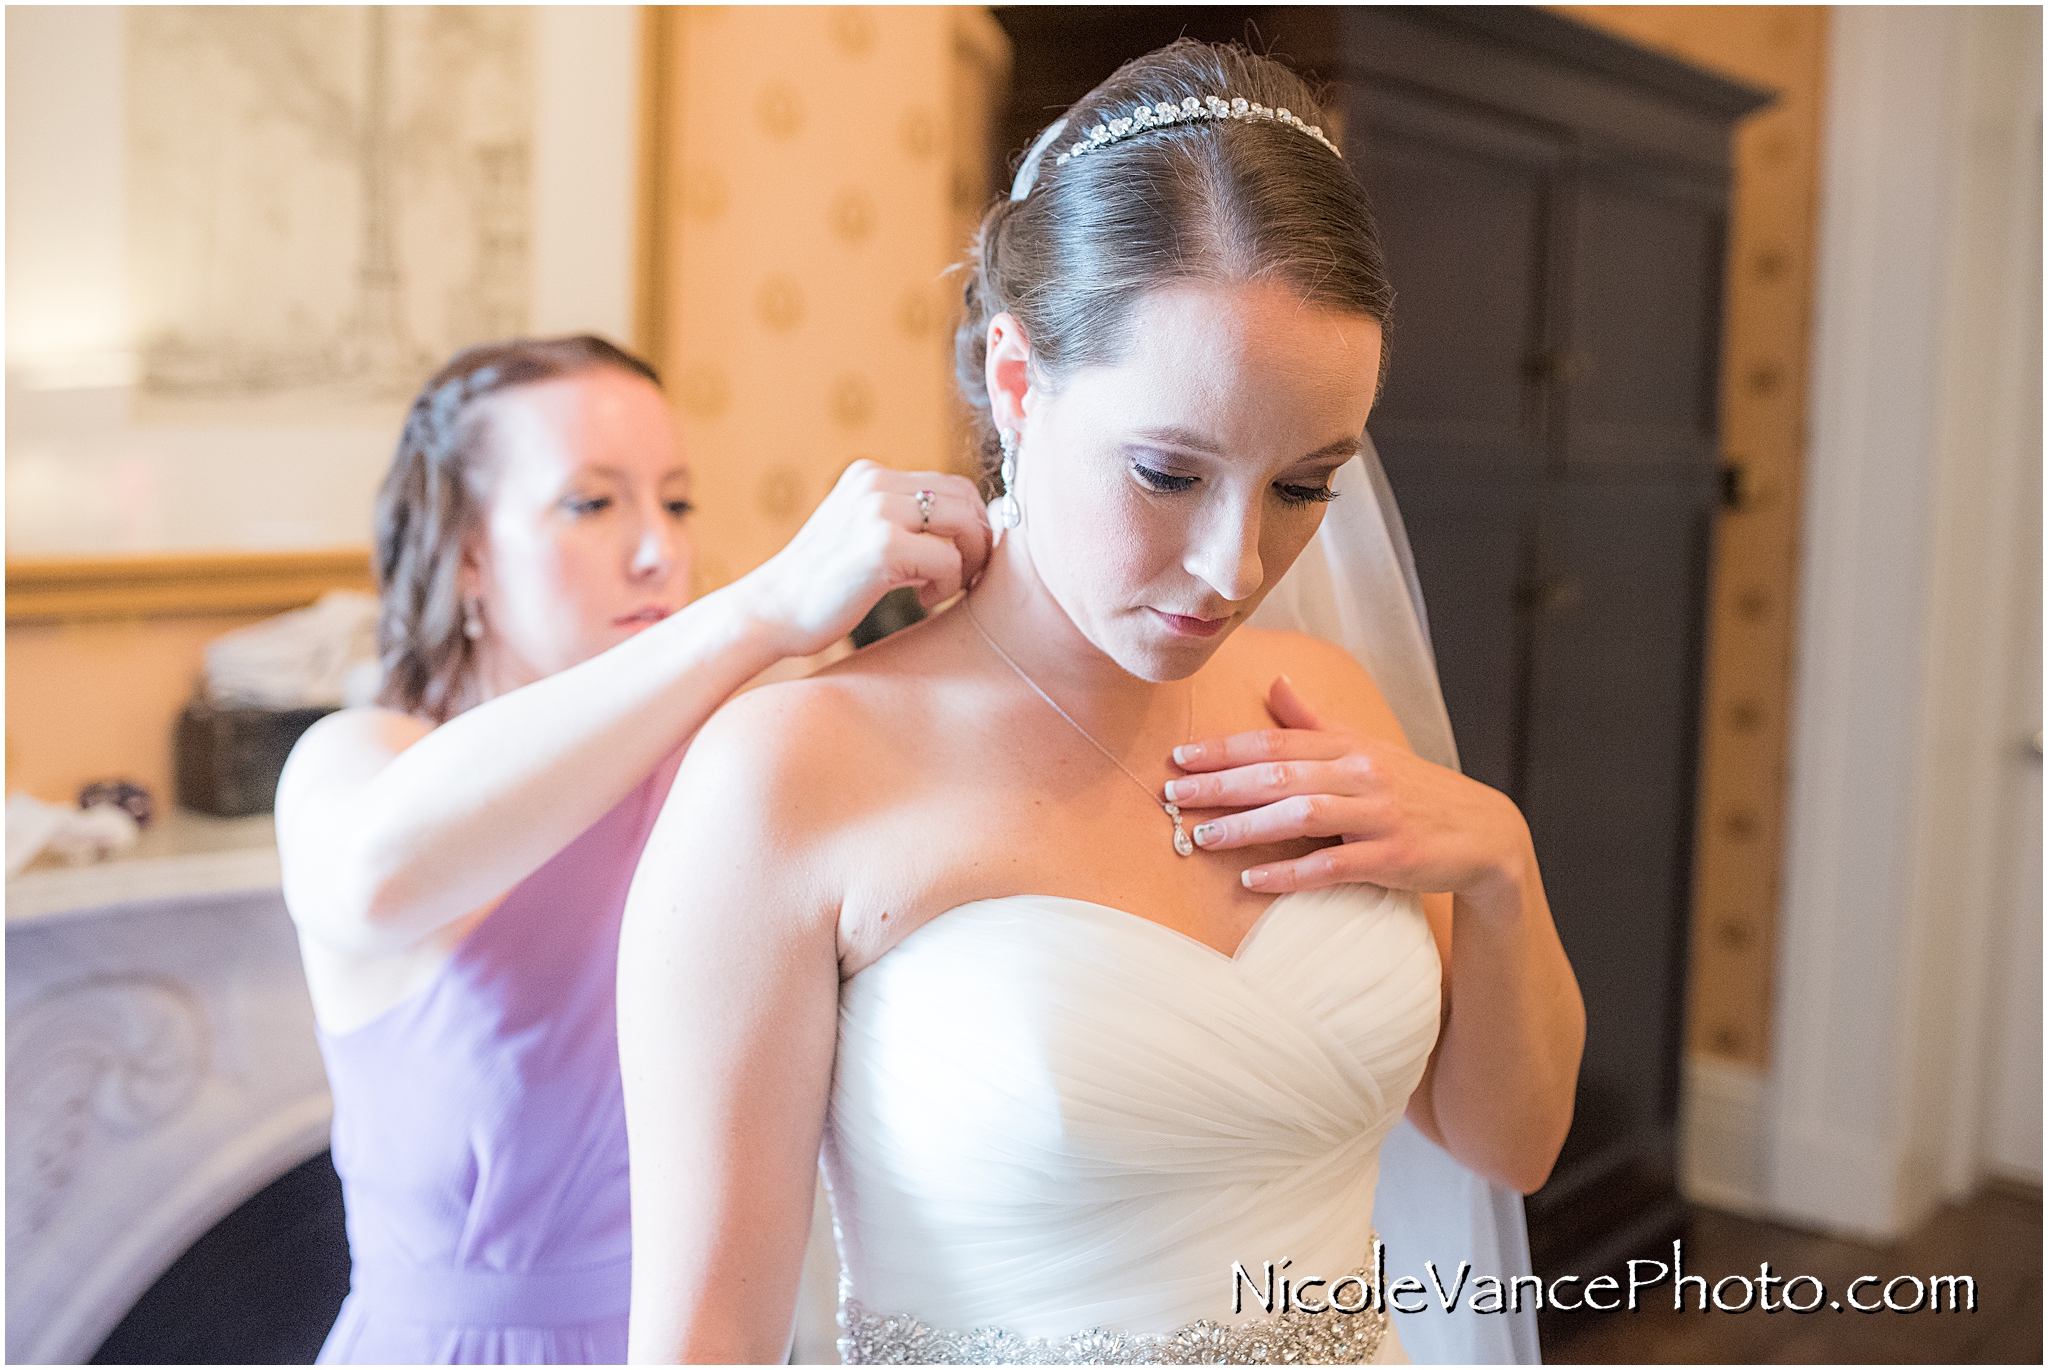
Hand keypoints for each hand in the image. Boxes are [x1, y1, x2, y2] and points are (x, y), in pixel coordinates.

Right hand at [739, 461, 991, 656]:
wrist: (772, 612)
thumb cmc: (822, 585)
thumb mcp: (863, 536)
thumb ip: (906, 525)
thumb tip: (973, 530)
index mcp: (870, 476)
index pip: (951, 485)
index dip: (971, 523)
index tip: (963, 559)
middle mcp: (875, 483)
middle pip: (966, 498)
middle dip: (977, 541)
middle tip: (963, 577)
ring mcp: (877, 511)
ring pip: (965, 524)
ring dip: (967, 563)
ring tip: (942, 589)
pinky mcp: (881, 546)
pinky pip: (948, 560)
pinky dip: (948, 585)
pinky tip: (924, 600)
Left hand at [1163, 675, 1532, 903]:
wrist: (1485, 832)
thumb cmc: (1414, 790)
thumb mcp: (1368, 748)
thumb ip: (1317, 722)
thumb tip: (1276, 684)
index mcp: (1349, 746)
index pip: (1277, 740)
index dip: (1225, 748)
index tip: (1180, 757)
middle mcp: (1362, 773)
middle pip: (1281, 773)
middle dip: (1222, 783)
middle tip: (1173, 795)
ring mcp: (1379, 815)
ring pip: (1302, 814)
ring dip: (1248, 826)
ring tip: (1203, 837)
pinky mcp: (1393, 858)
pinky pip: (1333, 865)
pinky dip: (1291, 873)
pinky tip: (1254, 879)